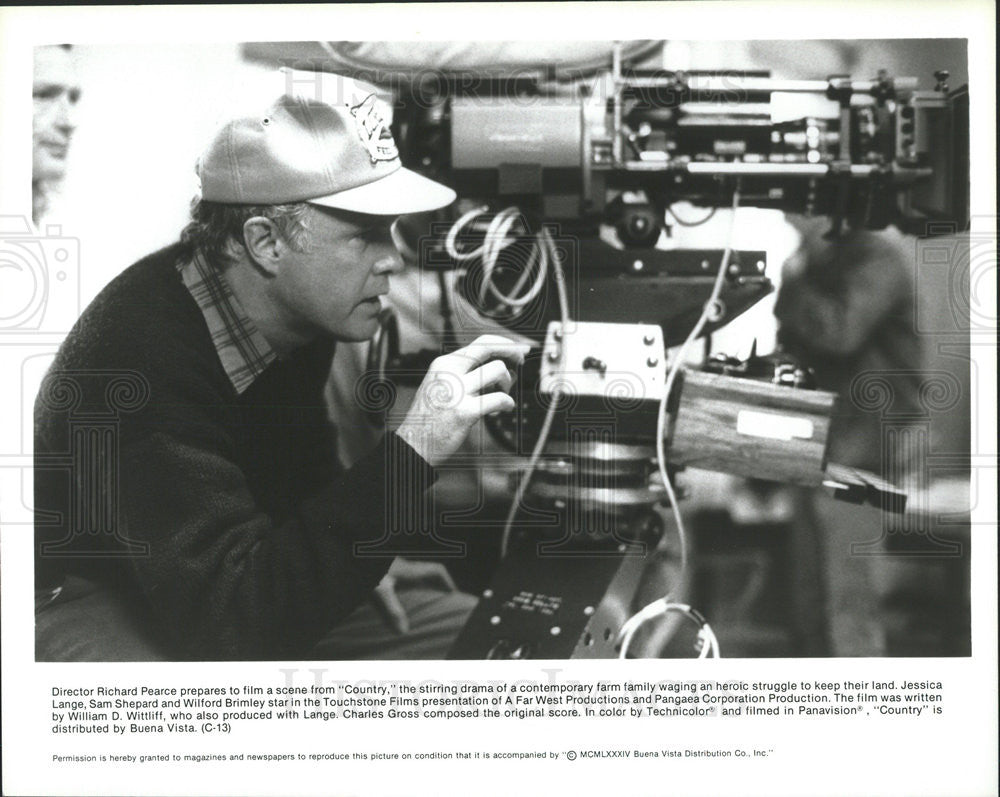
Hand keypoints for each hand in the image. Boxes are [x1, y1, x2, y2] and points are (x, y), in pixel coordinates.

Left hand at [371, 558, 457, 633]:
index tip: (453, 596)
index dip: (448, 582)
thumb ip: (392, 610)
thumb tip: (403, 632)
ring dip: (416, 591)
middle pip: (425, 576)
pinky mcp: (380, 572)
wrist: (342, 551)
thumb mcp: (379, 590)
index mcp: (408, 569)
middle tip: (438, 607)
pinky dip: (399, 593)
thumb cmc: (363, 567)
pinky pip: (396, 581)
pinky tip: (392, 604)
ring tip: (418, 610)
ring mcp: (390, 568)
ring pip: (410, 579)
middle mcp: (402, 566)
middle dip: (434, 589)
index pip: (437, 571)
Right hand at [396, 334, 529, 465]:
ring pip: (498, 371)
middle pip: (489, 348)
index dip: (504, 343)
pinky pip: (499, 399)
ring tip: (502, 394)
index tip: (519, 348)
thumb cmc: (431, 417)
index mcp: (444, 364)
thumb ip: (465, 374)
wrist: (413, 443)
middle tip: (521, 361)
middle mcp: (449, 372)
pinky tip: (503, 408)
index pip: (479, 342)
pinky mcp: (464, 412)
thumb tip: (501, 366)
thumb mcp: (442, 385)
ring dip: (508, 383)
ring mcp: (456, 392)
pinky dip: (507, 403)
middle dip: (512, 352)